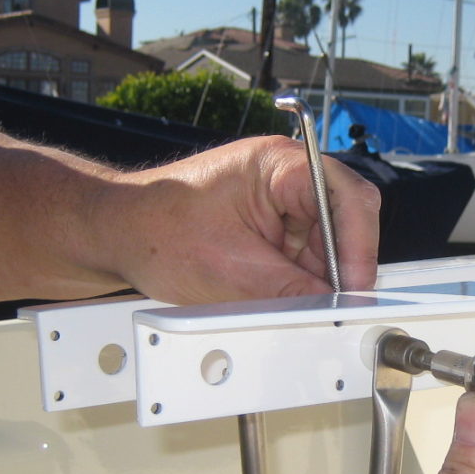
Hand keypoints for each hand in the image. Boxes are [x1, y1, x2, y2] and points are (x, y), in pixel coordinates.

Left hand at [107, 136, 380, 304]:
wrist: (115, 234)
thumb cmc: (155, 230)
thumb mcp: (231, 270)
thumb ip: (291, 292)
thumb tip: (332, 309)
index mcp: (279, 164)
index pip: (348, 197)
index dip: (359, 246)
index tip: (354, 287)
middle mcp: (285, 176)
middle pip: (344, 222)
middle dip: (338, 267)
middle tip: (330, 305)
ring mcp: (278, 201)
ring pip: (326, 245)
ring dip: (317, 278)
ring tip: (290, 302)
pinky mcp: (270, 225)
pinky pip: (303, 256)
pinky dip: (298, 281)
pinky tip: (280, 296)